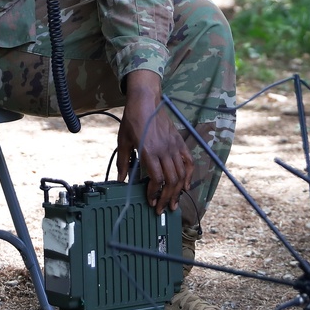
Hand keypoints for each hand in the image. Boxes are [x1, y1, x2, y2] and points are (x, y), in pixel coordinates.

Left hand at [116, 70, 194, 213]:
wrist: (145, 101)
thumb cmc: (132, 120)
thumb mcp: (123, 141)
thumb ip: (123, 162)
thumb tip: (120, 180)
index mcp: (149, 151)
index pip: (156, 178)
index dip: (154, 193)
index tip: (150, 201)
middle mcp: (164, 150)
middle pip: (170, 180)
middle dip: (166, 198)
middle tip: (161, 209)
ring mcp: (174, 146)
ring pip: (181, 174)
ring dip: (177, 192)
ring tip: (173, 203)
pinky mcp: (179, 142)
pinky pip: (188, 162)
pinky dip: (189, 176)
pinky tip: (185, 186)